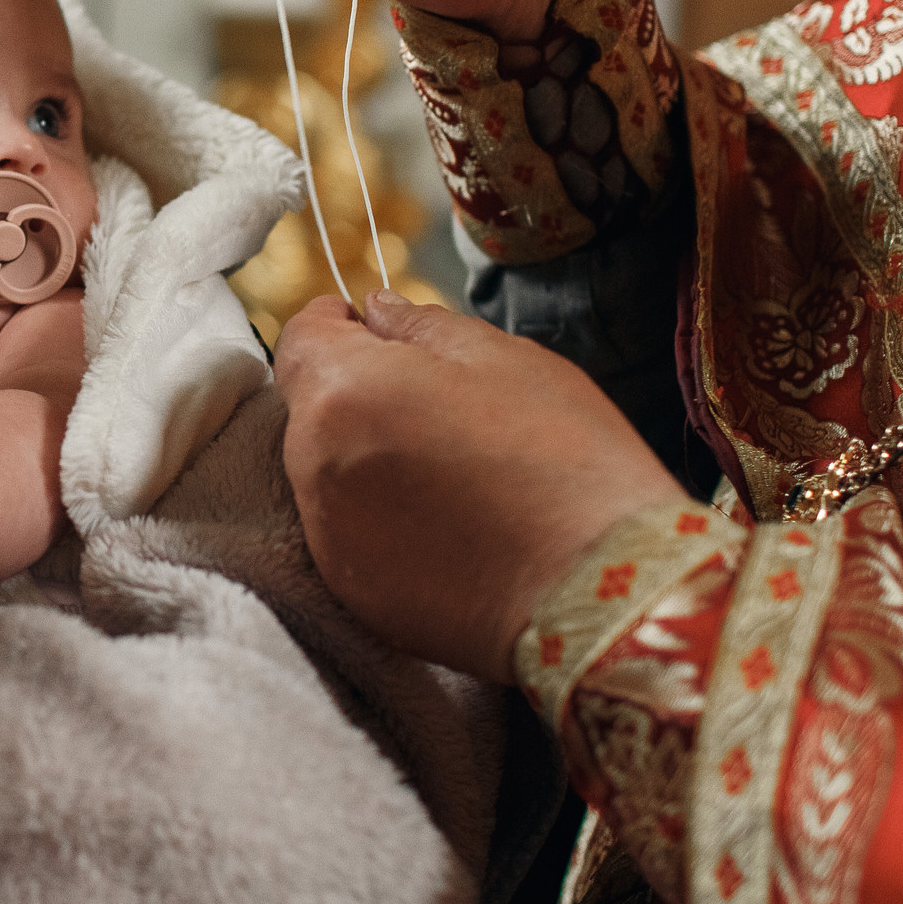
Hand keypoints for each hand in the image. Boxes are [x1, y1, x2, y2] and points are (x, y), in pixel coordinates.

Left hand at [274, 291, 681, 681]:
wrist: (602, 589)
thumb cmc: (564, 460)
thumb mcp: (504, 360)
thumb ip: (422, 327)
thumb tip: (378, 312)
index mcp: (345, 394)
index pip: (301, 339)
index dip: (333, 324)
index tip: (365, 325)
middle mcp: (315, 467)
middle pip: (313, 408)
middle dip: (357, 391)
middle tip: (434, 399)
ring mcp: (328, 537)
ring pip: (328, 472)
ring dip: (367, 457)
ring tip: (450, 468)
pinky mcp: (352, 591)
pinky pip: (348, 533)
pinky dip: (381, 519)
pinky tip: (448, 521)